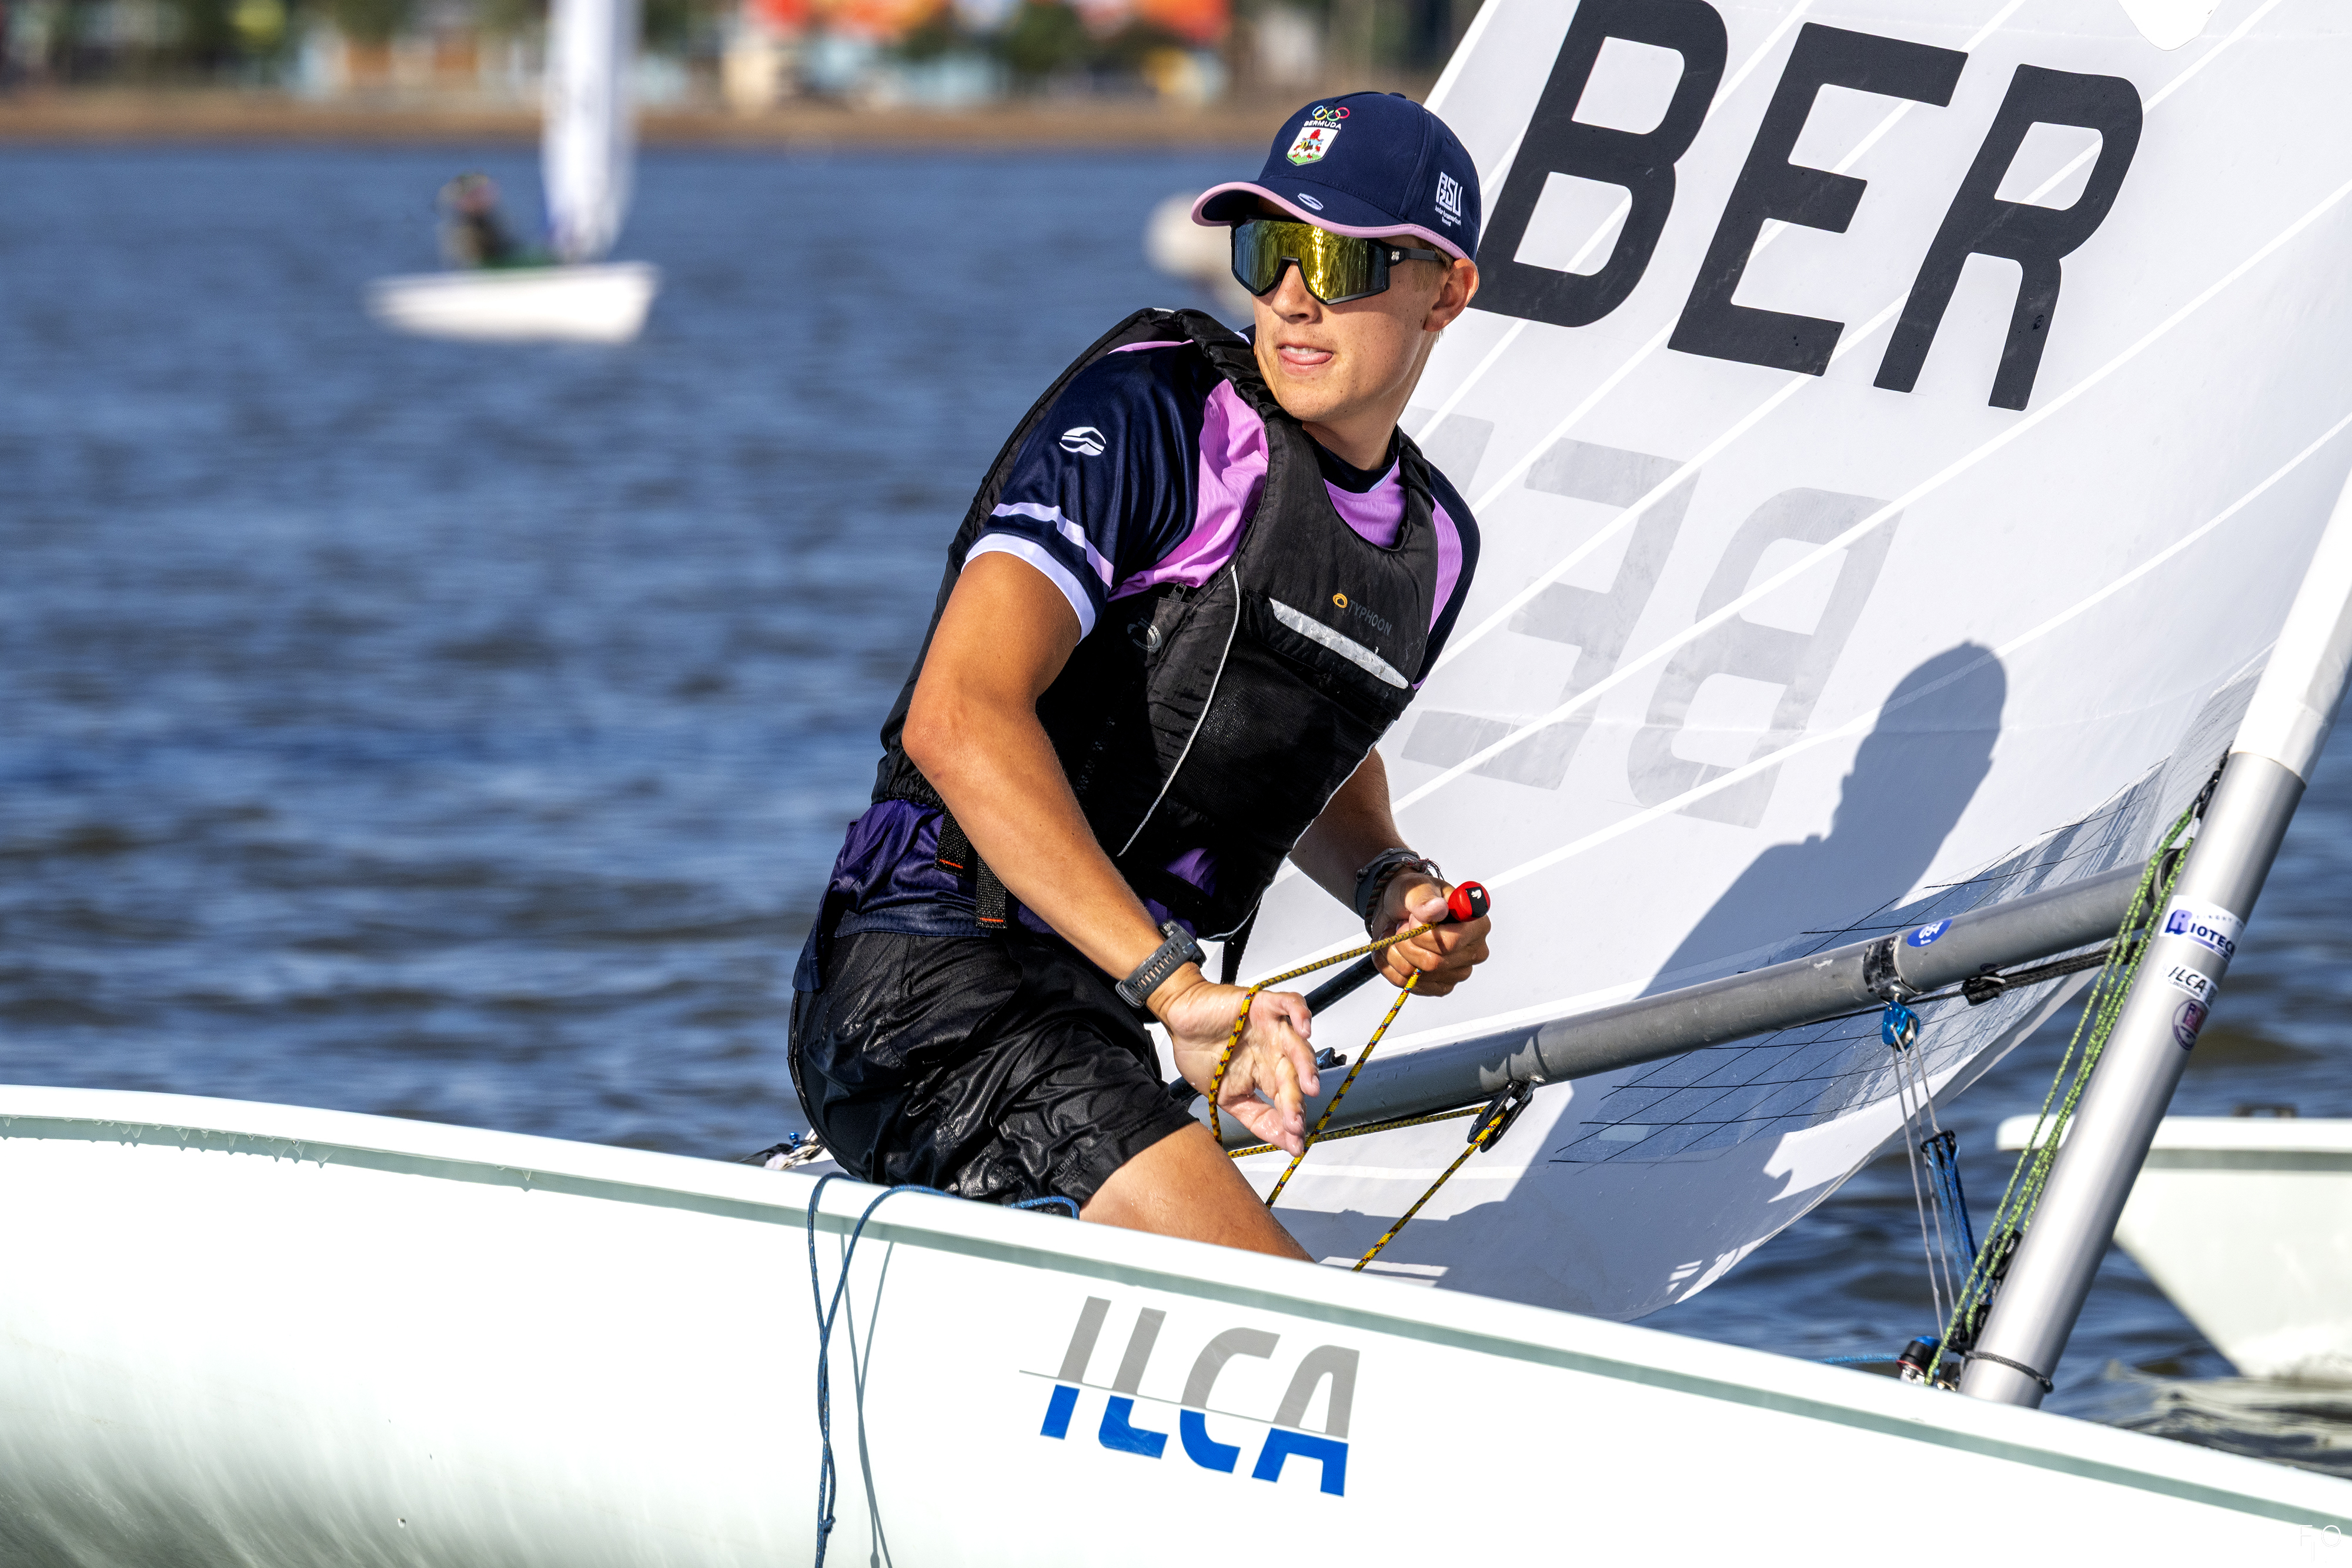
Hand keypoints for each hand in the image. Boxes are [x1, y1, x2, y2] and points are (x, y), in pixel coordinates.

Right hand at [1152, 971, 1321, 1155]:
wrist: (1179, 1020)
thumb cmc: (1200, 1053)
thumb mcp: (1226, 1096)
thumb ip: (1255, 1117)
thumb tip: (1284, 1142)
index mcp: (1267, 1075)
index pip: (1287, 1100)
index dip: (1292, 1121)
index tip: (1295, 1144)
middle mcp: (1275, 1052)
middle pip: (1293, 1077)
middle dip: (1296, 1101)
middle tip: (1295, 1121)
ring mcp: (1272, 1028)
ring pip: (1298, 1045)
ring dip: (1307, 1065)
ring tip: (1309, 1085)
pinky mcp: (1265, 1004)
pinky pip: (1290, 1004)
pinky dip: (1300, 1014)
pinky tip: (1305, 1030)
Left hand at [1372, 878, 1491, 995]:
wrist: (1396, 911)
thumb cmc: (1413, 897)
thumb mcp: (1414, 888)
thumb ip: (1424, 898)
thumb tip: (1438, 908)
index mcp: (1476, 925)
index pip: (1451, 942)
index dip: (1423, 933)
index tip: (1412, 918)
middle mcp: (1473, 952)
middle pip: (1432, 963)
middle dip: (1406, 941)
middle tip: (1402, 924)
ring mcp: (1457, 972)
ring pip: (1414, 975)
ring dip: (1395, 951)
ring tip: (1397, 934)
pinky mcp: (1439, 986)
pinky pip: (1404, 983)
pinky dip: (1389, 965)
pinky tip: (1393, 949)